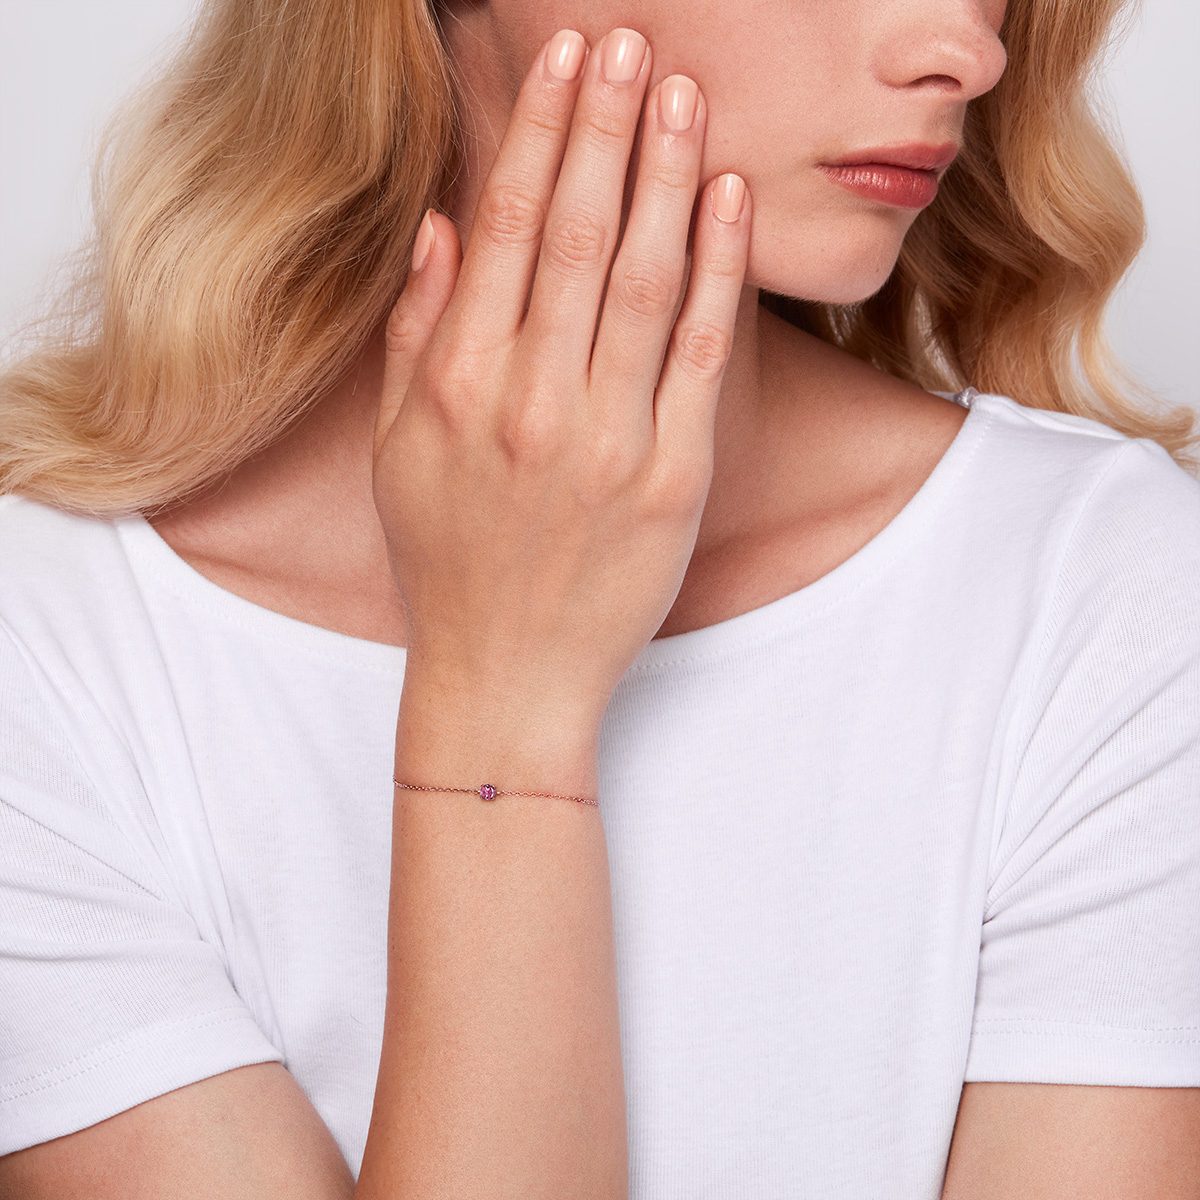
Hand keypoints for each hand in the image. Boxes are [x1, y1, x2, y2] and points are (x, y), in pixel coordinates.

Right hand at [372, 25, 750, 725]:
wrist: (507, 676)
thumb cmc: (447, 563)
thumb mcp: (398, 452)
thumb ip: (417, 335)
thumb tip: (444, 228)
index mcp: (460, 386)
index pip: (509, 230)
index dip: (543, 136)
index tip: (566, 65)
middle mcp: (534, 402)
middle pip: (583, 234)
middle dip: (608, 126)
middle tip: (630, 44)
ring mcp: (610, 441)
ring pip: (650, 279)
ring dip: (669, 175)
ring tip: (684, 94)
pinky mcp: (674, 479)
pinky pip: (704, 355)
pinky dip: (720, 271)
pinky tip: (729, 198)